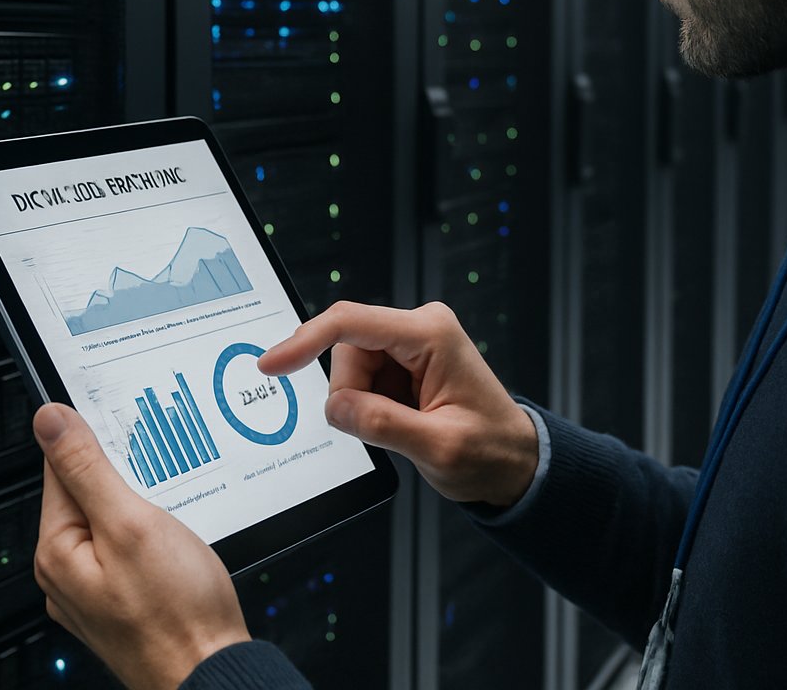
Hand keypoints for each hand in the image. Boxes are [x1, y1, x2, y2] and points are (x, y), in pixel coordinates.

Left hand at [32, 403, 248, 689]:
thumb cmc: (176, 615)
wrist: (209, 673)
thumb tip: (50, 421)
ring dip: (142, 508)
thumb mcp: (131, 524)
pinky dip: (151, 537)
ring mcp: (94, 591)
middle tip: (161, 478)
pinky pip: (127, 551)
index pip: (62, 467)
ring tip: (173, 514)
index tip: (127, 429)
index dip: (97, 440)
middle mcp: (67, 574)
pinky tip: (175, 542)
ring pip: (112, 522)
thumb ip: (87, 469)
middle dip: (124, 478)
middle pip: (87, 494)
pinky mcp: (122, 601)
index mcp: (57, 550)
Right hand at [259, 301, 538, 507]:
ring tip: (404, 426)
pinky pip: (363, 380)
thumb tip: (336, 407)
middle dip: (351, 395)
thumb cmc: (491, 452)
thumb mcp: (438, 449)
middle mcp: (421, 328)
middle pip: (346, 349)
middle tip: (388, 429)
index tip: (272, 365)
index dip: (304, 342)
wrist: (514, 463)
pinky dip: (370, 405)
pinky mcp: (405, 362)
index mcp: (431, 334)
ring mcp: (412, 343)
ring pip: (350, 367)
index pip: (350, 323)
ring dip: (362, 403)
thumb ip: (383, 424)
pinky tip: (401, 420)